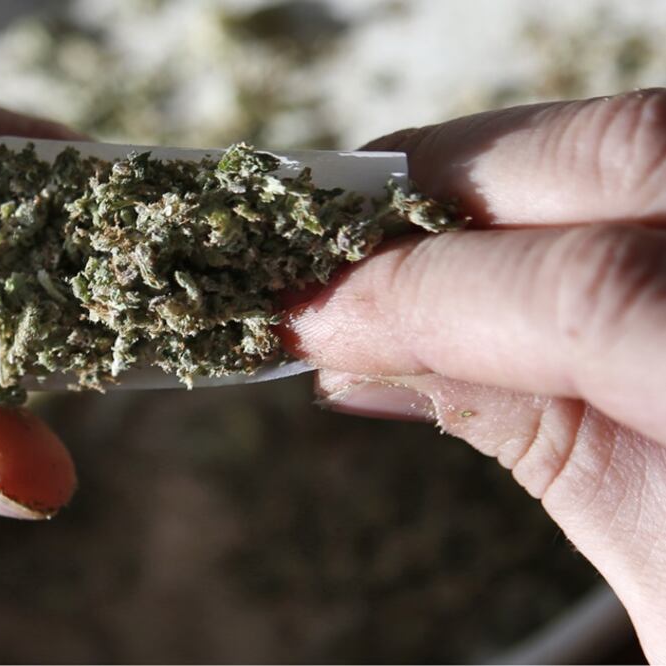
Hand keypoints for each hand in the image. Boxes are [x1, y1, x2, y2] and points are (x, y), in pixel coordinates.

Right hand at [282, 90, 665, 659]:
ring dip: (503, 166)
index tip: (312, 312)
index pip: (592, 294)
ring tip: (397, 215)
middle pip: (629, 153)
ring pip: (662, 132)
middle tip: (330, 222)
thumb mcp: (663, 563)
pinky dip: (569, 181)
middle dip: (445, 179)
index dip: (419, 293)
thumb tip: (376, 357)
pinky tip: (493, 225)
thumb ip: (529, 434)